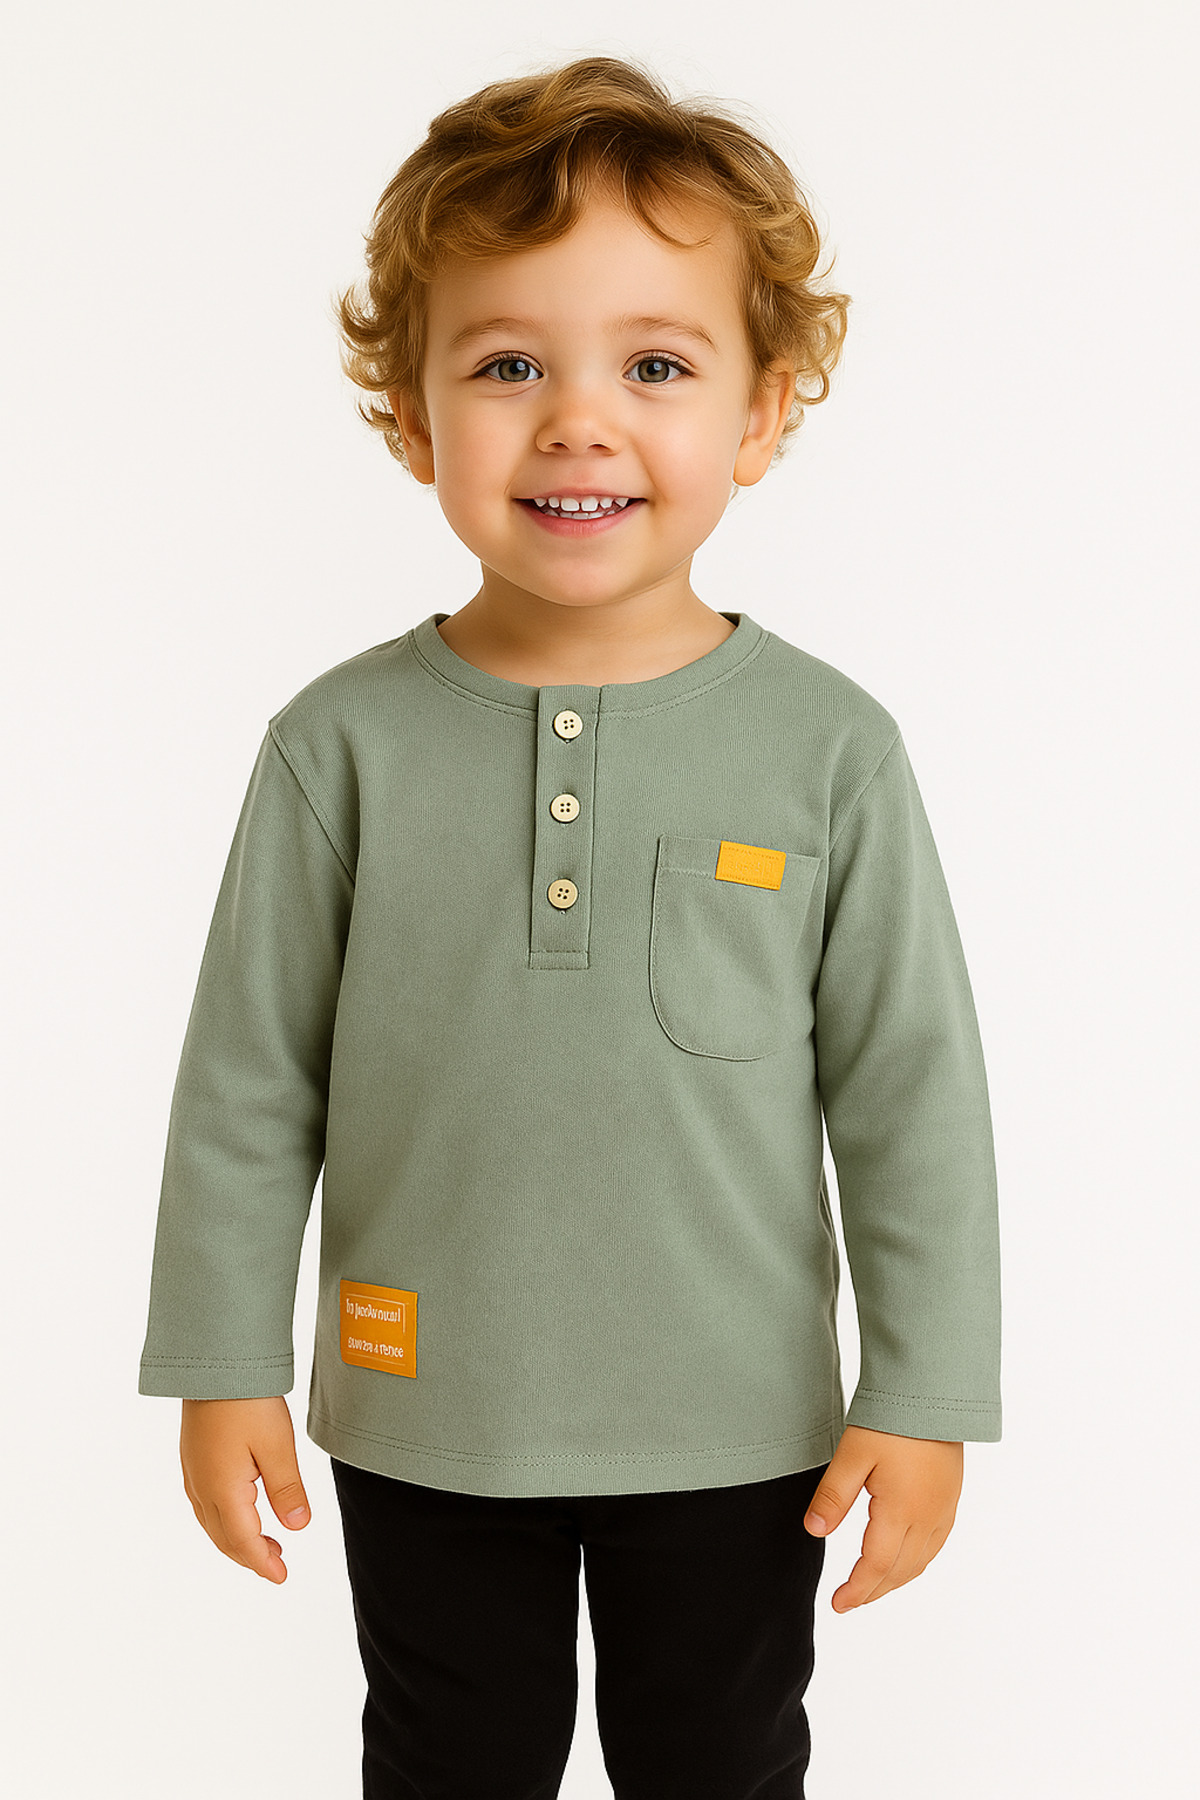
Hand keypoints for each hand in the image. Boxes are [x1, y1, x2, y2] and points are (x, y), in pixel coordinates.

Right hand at [180, 1396, 310, 1583]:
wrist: (214, 1363)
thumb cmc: (247, 1400)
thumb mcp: (278, 1445)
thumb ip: (287, 1490)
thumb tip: (297, 1528)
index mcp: (223, 1490)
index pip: (244, 1541)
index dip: (262, 1562)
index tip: (281, 1577)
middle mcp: (201, 1487)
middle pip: (224, 1538)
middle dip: (250, 1556)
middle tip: (277, 1564)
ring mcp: (193, 1473)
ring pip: (212, 1523)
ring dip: (236, 1539)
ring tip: (265, 1542)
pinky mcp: (192, 1458)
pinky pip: (205, 1505)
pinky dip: (224, 1520)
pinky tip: (239, 1512)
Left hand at [803, 1425, 962, 1610]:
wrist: (934, 1391)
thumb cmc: (892, 1419)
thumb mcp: (853, 1454)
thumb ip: (833, 1496)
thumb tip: (813, 1532)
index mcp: (902, 1512)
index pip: (876, 1566)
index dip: (856, 1589)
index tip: (837, 1604)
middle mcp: (928, 1517)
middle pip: (900, 1571)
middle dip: (874, 1591)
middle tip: (849, 1601)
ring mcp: (944, 1509)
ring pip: (921, 1561)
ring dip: (895, 1580)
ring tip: (871, 1586)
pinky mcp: (951, 1497)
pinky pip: (935, 1545)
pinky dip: (916, 1562)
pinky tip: (904, 1559)